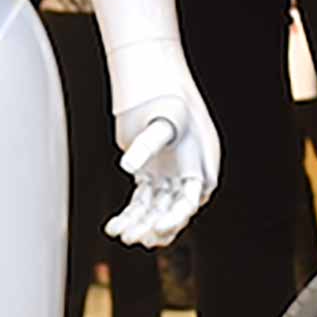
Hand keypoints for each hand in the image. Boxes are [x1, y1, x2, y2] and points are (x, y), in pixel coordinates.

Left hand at [104, 45, 219, 247]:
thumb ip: (147, 145)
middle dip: (153, 227)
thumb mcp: (163, 120)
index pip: (189, 200)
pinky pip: (142, 200)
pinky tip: (114, 225)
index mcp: (202, 165)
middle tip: (133, 237)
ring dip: (139, 224)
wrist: (154, 79)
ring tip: (121, 234)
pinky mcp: (151, 172)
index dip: (174, 218)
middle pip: (172, 211)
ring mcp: (169, 174)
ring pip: (155, 209)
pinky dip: (129, 214)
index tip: (158, 229)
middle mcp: (189, 174)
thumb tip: (128, 166)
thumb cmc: (166, 95)